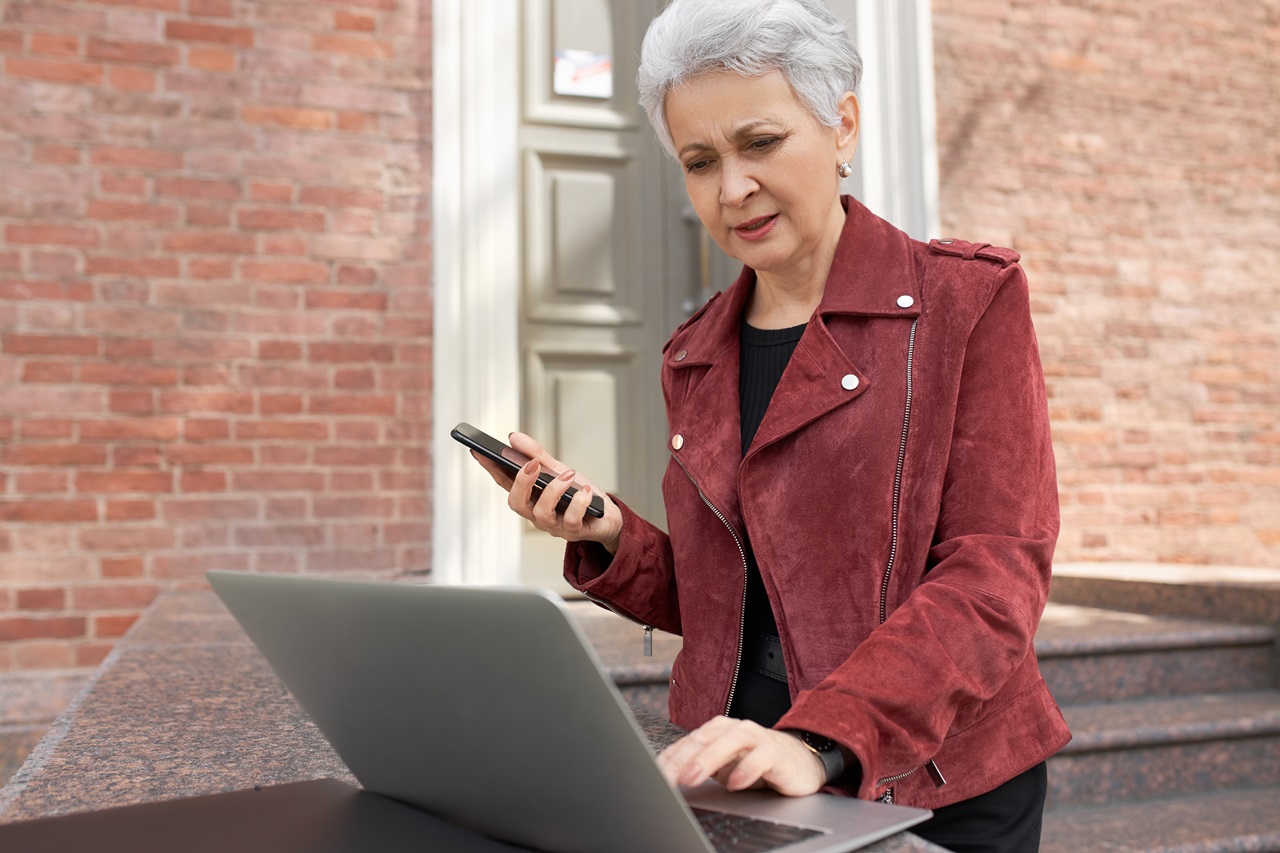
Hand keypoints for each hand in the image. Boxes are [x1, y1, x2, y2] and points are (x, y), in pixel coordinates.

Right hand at [470, 432, 622, 551]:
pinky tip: (586, 492)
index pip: (504, 482)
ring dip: (554, 491)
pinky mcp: (574, 531)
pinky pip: (571, 520)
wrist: (606, 516)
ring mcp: (553, 525)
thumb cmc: (578, 494)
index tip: (478, 450)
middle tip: (531, 464)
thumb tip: (514, 438)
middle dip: (521, 482)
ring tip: (568, 475)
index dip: (490, 468)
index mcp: (529, 497)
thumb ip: (537, 456)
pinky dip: (578, 503)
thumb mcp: (558, 470)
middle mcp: (536, 513)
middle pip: (516, 503)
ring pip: (541, 513)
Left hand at [656, 716, 825, 796]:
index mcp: (715, 731)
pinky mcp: (776, 751)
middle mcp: (733, 729)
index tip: (652, 777)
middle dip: (681, 760)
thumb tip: (667, 781)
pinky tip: (734, 784)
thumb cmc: (755, 763)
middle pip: (702, 740)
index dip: (667, 761)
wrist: (799, 761)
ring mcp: (755, 737)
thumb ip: (699, 768)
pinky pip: (760, 758)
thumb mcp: (722, 767)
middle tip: (666, 779)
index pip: (685, 744)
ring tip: (691, 778)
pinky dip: (746, 769)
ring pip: (728, 742)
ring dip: (707, 760)